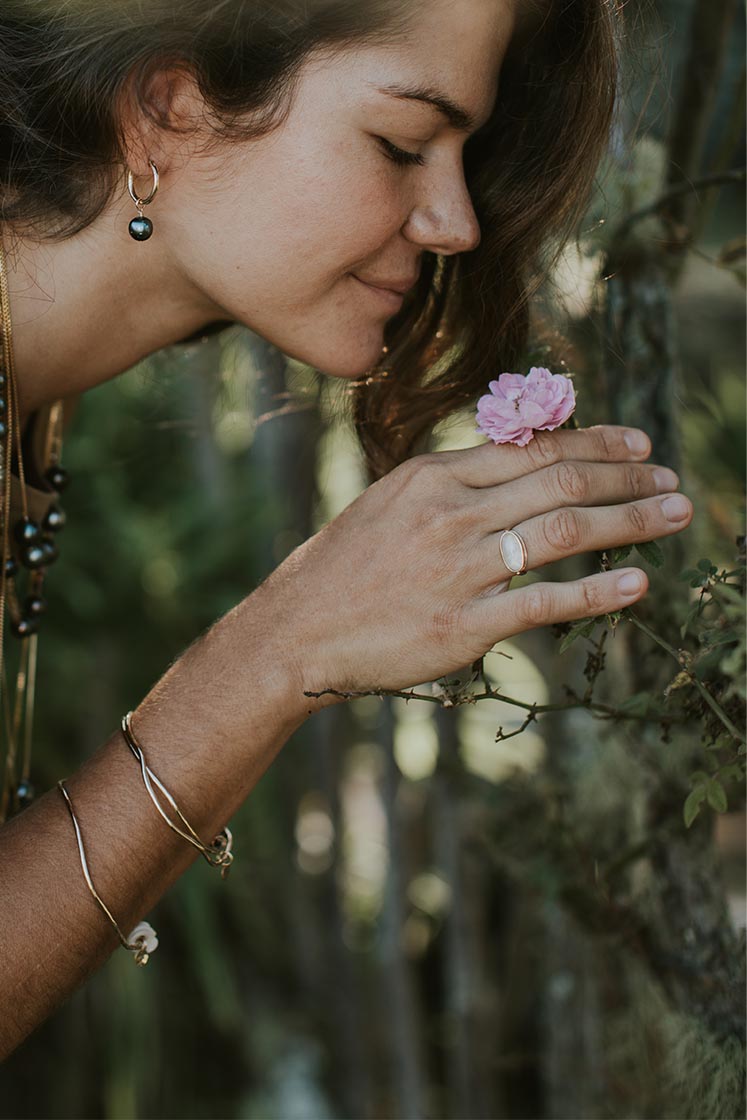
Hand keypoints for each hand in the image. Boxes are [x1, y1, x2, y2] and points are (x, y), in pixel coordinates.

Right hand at [265, 425, 692, 709]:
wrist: (294, 632)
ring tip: (675, 515)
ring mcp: (460, 568)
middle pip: (562, 482)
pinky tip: (639, 584)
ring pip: (565, 531)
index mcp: (434, 476)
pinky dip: (598, 592)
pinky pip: (546, 602)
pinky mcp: (463, 625)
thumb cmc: (341, 569)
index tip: (637, 446)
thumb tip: (516, 470)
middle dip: (628, 478)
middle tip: (672, 480)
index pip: (534, 449)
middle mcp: (453, 512)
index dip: (595, 444)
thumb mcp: (391, 504)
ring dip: (631, 521)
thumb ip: (452, 486)